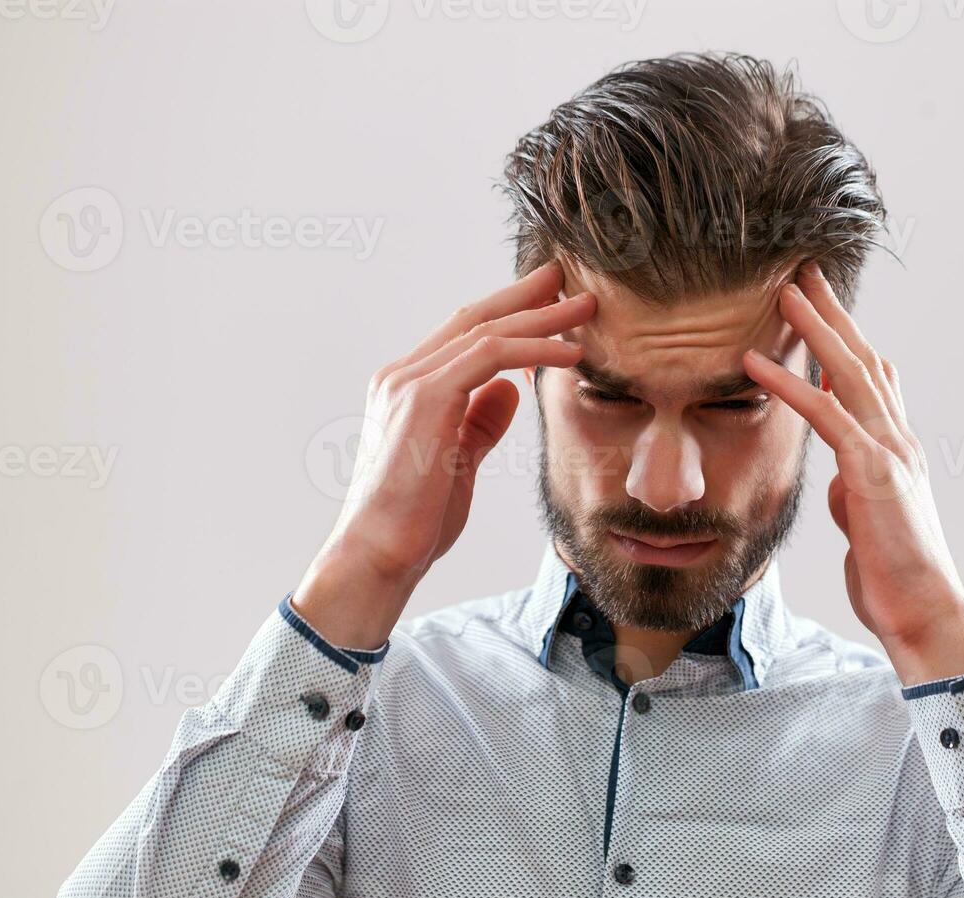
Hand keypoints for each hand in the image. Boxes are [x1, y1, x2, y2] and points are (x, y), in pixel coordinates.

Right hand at [293, 260, 594, 648]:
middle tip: (569, 278)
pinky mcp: (425, 398)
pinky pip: (490, 356)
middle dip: (525, 296)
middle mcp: (403, 376)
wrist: (379, 553)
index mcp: (407, 388)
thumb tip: (511, 389)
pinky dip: (535, 349)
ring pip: (486, 331)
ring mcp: (410, 383)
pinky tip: (570, 352)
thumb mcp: (459, 461)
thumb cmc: (415, 519)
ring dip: (541, 317)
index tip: (549, 300)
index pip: (463, 335)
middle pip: (474, 318)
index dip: (509, 314)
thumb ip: (480, 421)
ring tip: (585, 307)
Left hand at [742, 262, 963, 685]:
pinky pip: (824, 416)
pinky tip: (754, 362)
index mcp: (894, 449)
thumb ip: (852, 492)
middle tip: (803, 272)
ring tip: (782, 291)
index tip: (820, 306)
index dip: (845, 339)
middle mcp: (897, 440)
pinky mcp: (872, 473)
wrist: (923, 611)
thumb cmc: (893, 575)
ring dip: (815, 328)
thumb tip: (838, 481)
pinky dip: (788, 384)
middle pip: (863, 360)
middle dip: (833, 313)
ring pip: (849, 373)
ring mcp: (889, 452)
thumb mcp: (864, 523)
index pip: (870, 379)